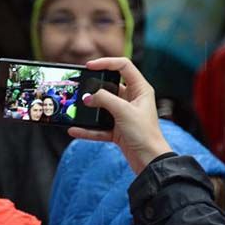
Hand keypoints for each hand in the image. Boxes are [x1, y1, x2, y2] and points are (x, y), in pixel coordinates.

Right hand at [69, 57, 172, 173]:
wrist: (149, 161)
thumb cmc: (144, 134)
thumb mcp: (123, 111)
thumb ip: (104, 100)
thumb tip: (88, 97)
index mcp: (140, 89)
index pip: (123, 66)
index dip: (106, 63)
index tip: (89, 66)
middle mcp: (132, 99)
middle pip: (109, 87)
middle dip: (93, 88)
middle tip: (79, 88)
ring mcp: (124, 115)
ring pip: (102, 107)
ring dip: (89, 110)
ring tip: (75, 109)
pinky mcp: (118, 130)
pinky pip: (99, 126)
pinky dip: (88, 129)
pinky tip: (75, 130)